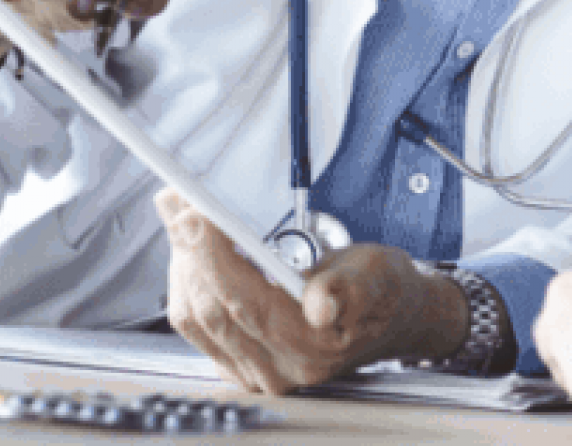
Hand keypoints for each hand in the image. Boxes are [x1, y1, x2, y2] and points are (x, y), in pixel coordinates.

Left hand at [154, 190, 470, 393]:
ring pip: (194, 317)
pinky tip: (189, 249)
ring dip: (182, 264)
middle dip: (189, 251)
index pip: (242, 301)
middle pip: (210, 309)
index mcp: (310, 348)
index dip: (212, 255)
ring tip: (181, 219)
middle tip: (180, 204)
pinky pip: (195, 325)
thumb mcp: (377, 276)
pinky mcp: (238, 360)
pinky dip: (186, 281)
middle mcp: (277, 368)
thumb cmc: (382, 290)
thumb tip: (321, 305)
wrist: (391, 316)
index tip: (197, 212)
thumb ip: (349, 288)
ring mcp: (254, 368)